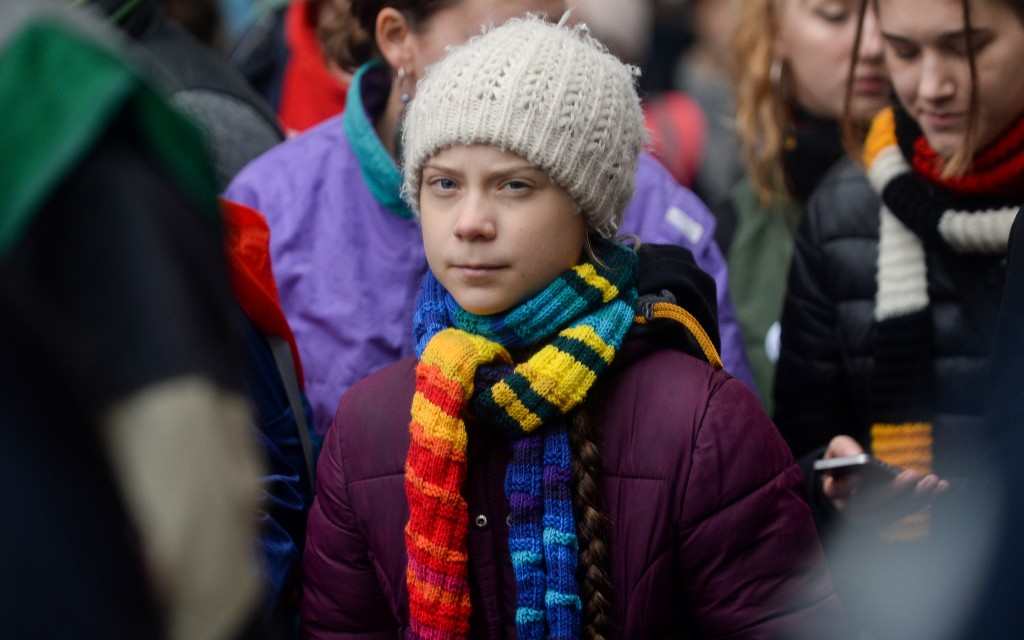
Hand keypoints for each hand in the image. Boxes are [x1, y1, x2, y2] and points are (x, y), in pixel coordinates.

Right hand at [820, 435, 949, 525]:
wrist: (851, 478)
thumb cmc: (845, 460)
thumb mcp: (838, 448)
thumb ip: (844, 448)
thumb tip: (859, 457)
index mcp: (833, 490)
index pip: (837, 490)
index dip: (846, 485)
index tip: (859, 475)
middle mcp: (848, 509)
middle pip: (869, 504)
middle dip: (893, 490)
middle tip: (912, 475)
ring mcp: (869, 517)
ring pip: (892, 511)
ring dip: (916, 498)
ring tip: (934, 481)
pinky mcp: (888, 519)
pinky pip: (907, 512)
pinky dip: (925, 500)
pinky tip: (941, 487)